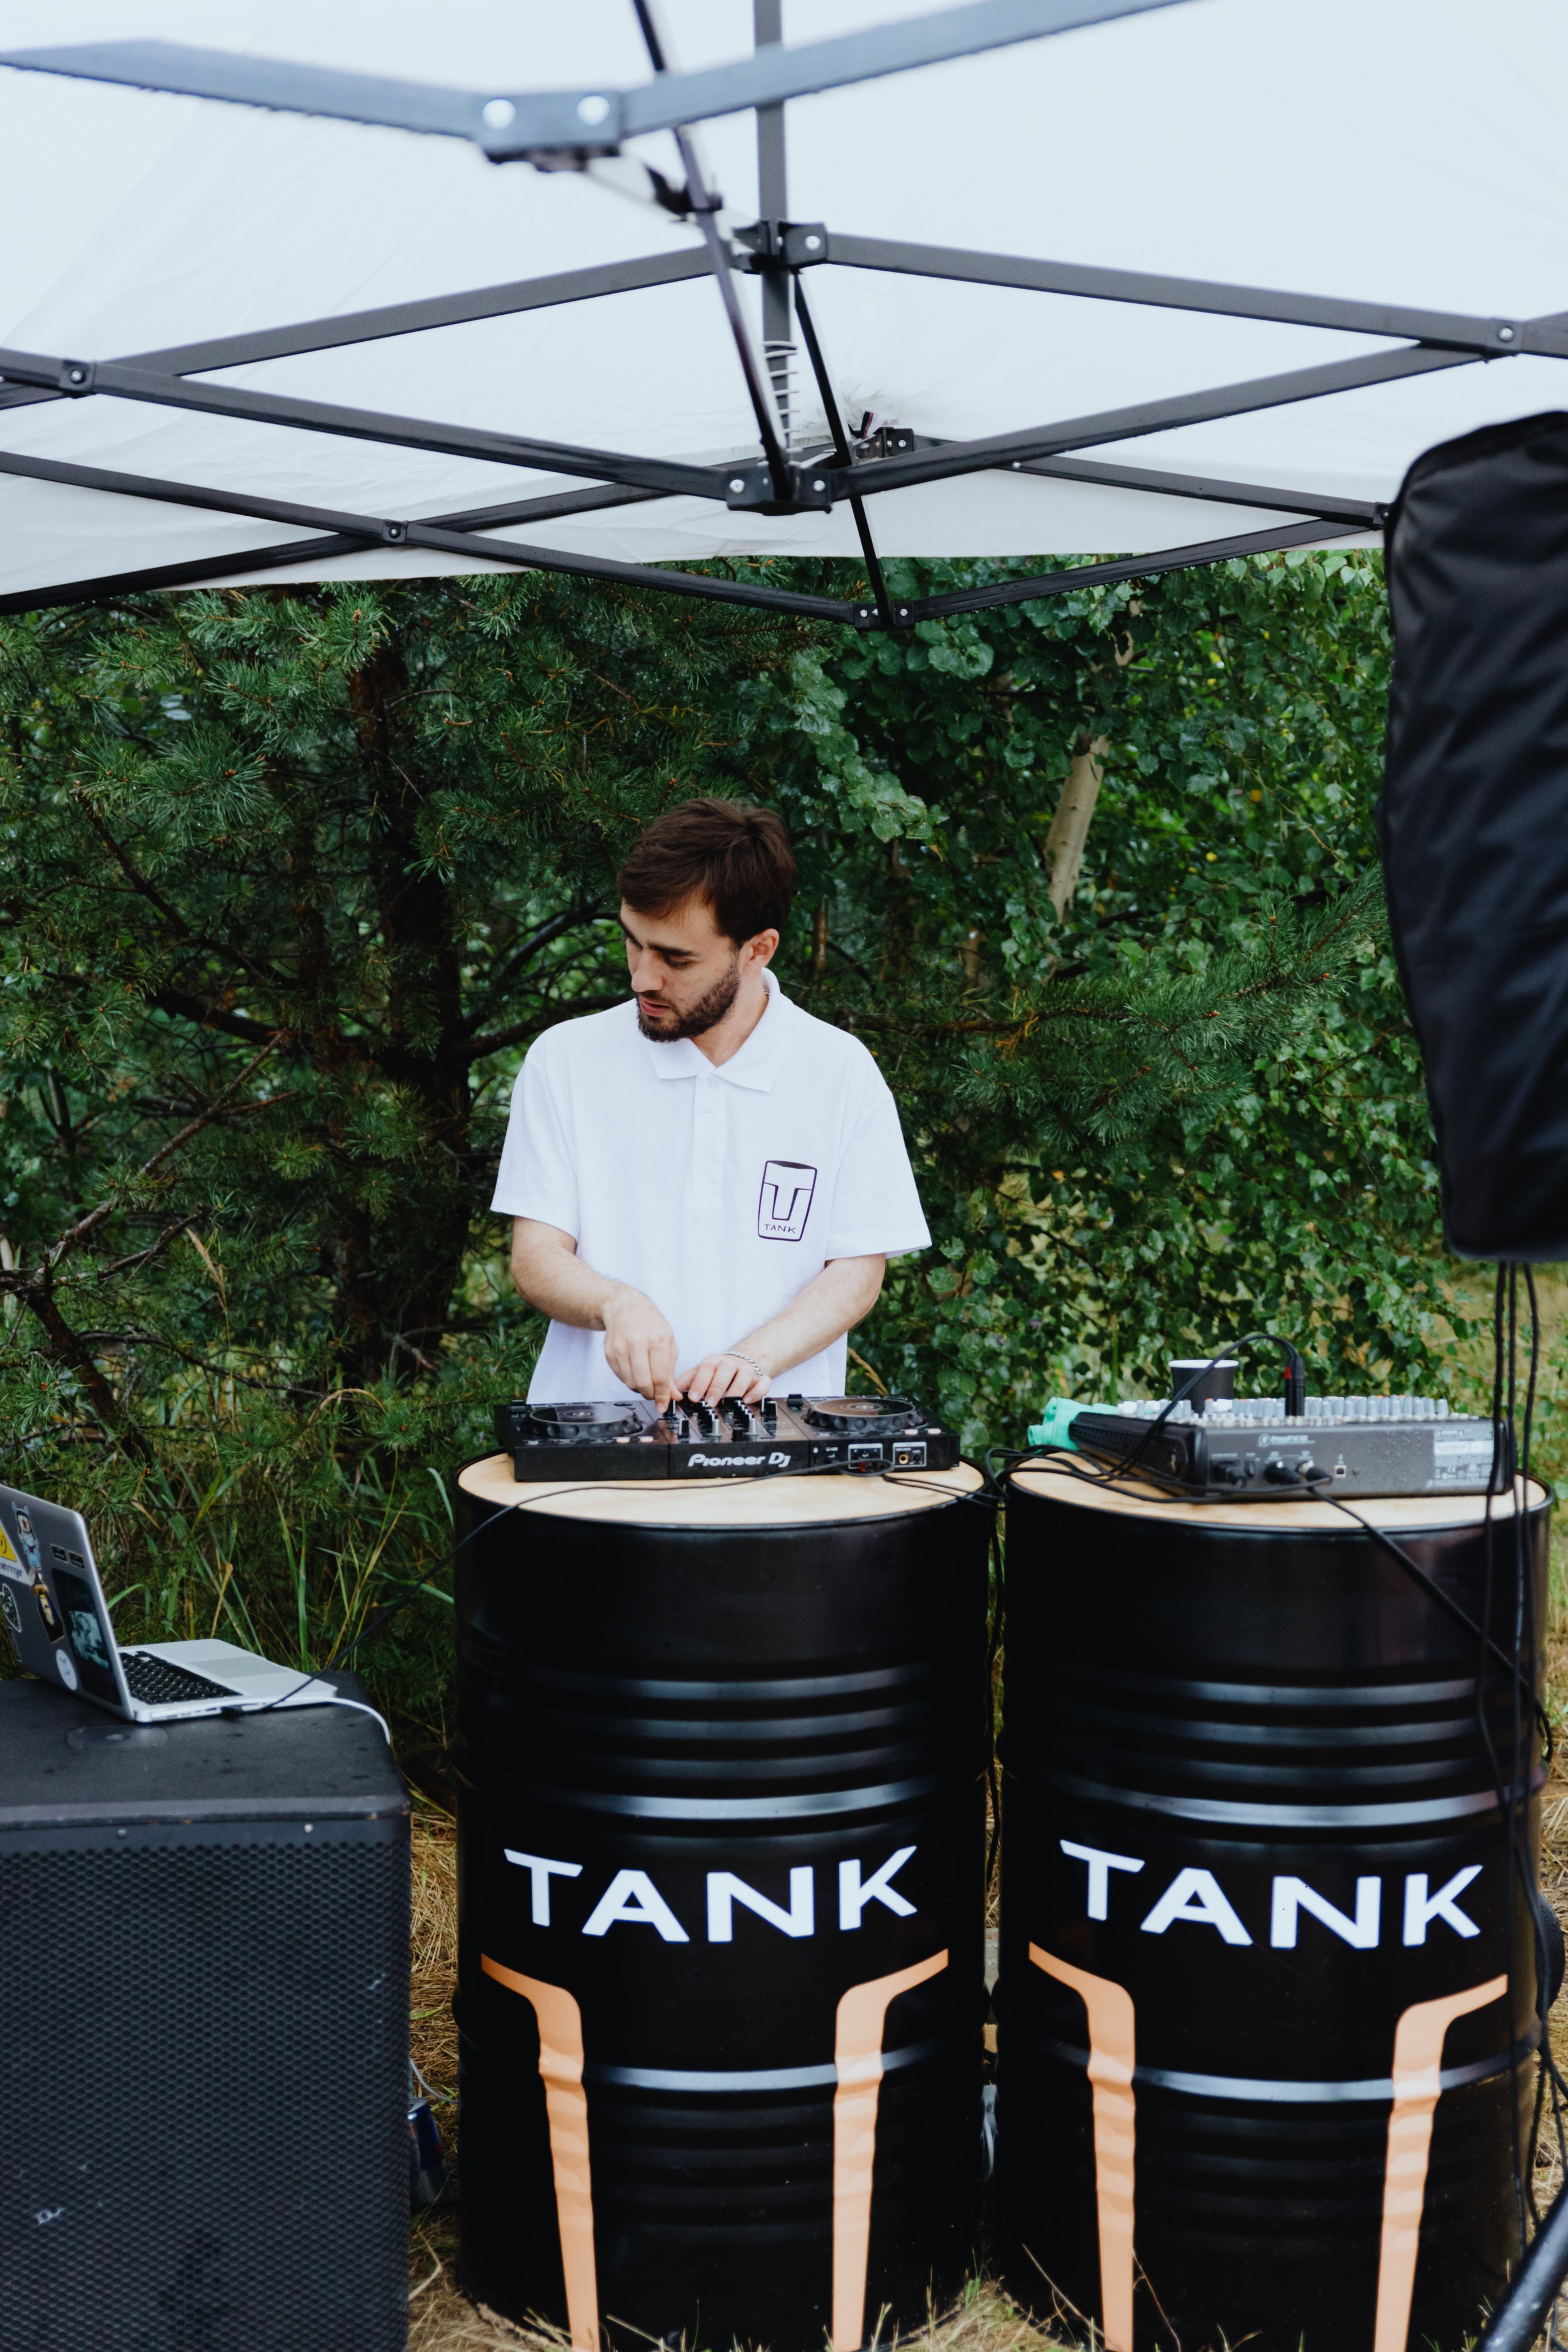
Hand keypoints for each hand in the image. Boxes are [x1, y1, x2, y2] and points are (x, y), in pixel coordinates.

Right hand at [601, 1286, 678, 1404]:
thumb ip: (671, 1371)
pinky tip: (636, 1372)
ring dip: (640, 1389)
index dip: (663, 1395)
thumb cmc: (650, 1323)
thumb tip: (673, 1395)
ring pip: (630, 1383)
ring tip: (646, 1382)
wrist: (625, 1307)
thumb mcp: (669, 1342)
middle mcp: (637, 1344)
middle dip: (651, 1395)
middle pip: (643, 1383)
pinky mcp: (610, 1353)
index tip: (664, 1404)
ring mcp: (621, 1349)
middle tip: (655, 1395)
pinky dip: (630, 1380)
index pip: (660, 1377)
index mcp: (657, 1340)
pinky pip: (620, 1377)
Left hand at [675, 1348, 770, 1406]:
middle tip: (710, 1402)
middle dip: (717, 1387)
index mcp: (714, 1362)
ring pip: (745, 1374)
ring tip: (729, 1402)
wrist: (740, 1364)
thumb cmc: (716, 1373)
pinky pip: (764, 1382)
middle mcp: (731, 1363)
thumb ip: (685, 1383)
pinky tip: (747, 1399)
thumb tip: (670, 1394)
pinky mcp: (760, 1378)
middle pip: (725, 1370)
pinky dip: (757, 1391)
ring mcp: (747, 1370)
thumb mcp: (698, 1375)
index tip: (694, 1397)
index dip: (700, 1382)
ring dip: (736, 1388)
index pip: (706, 1367)